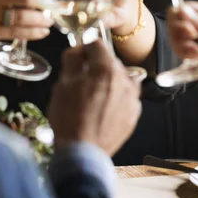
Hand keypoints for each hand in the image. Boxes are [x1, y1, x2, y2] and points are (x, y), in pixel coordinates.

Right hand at [49, 41, 141, 155]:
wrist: (83, 153)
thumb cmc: (69, 118)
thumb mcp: (62, 85)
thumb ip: (72, 60)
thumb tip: (77, 49)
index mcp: (105, 69)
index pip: (97, 44)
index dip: (84, 49)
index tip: (76, 60)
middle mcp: (124, 79)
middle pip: (110, 61)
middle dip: (95, 66)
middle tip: (80, 82)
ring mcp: (132, 97)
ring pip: (119, 78)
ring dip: (107, 82)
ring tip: (92, 98)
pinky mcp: (135, 113)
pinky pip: (125, 97)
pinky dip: (116, 98)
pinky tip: (102, 110)